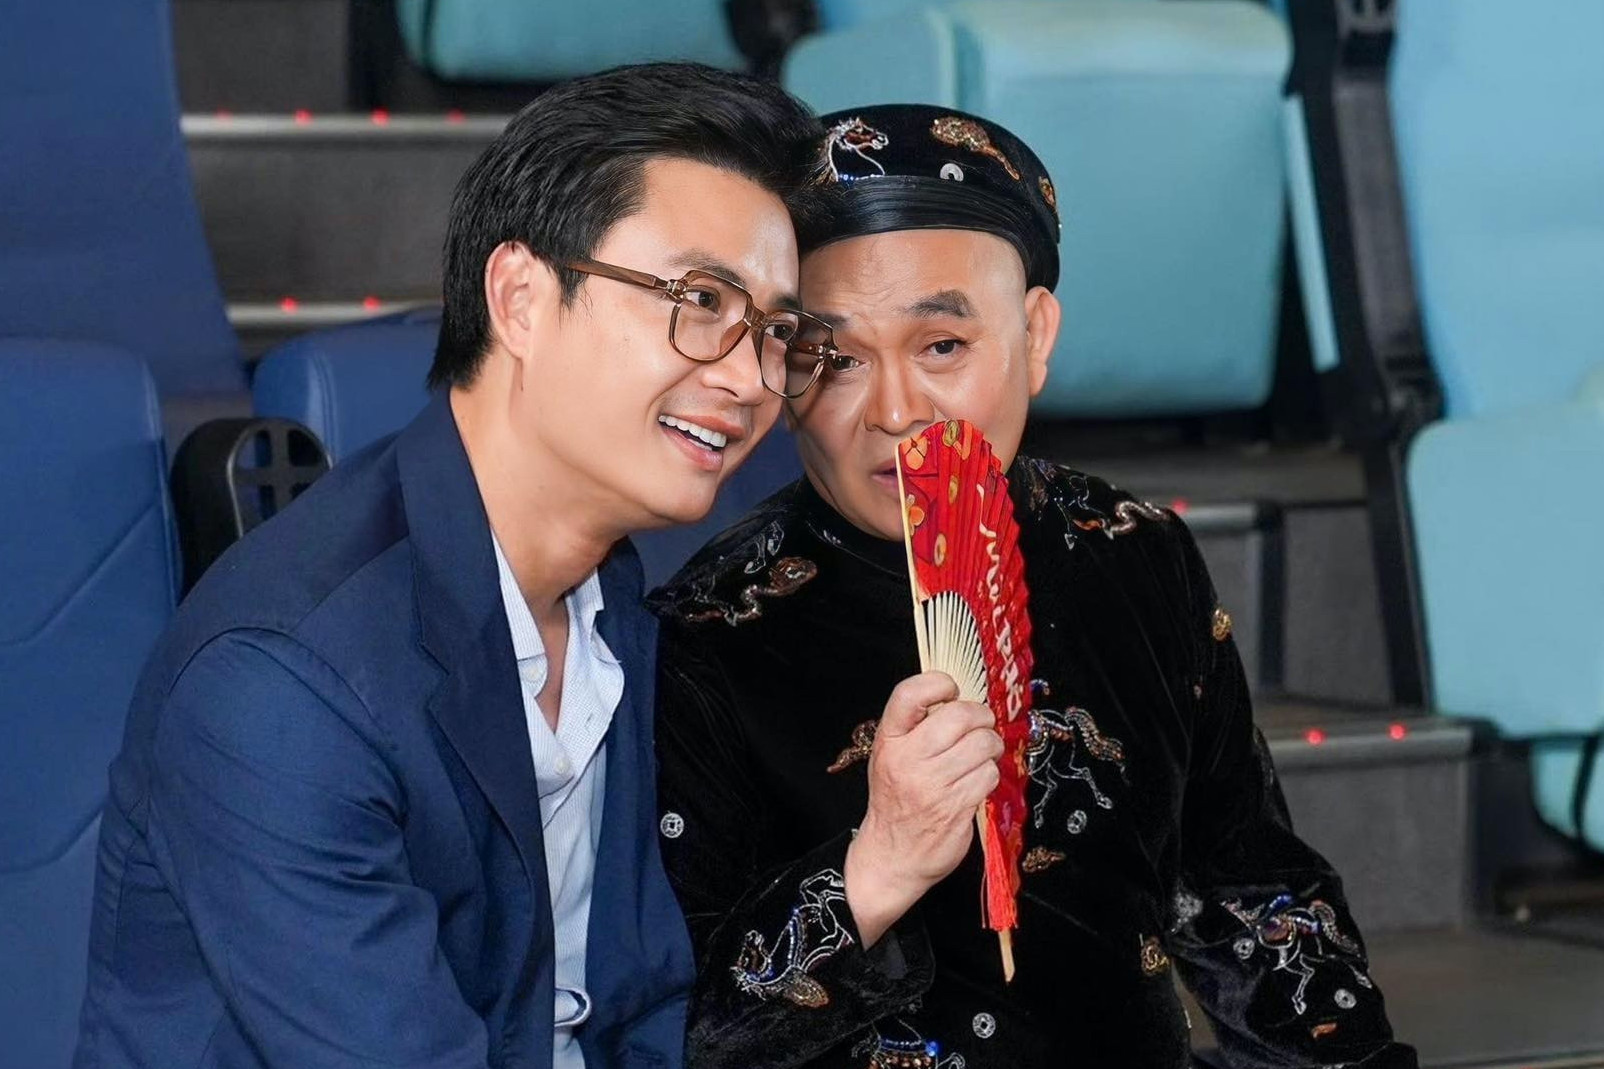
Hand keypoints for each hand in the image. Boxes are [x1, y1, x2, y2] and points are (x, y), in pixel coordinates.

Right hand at [844, 671, 1001, 945]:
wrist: (891, 856)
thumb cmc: (895, 800)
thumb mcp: (890, 757)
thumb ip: (915, 727)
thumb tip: (958, 699)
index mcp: (889, 741)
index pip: (910, 694)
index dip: (938, 683)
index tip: (951, 692)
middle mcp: (908, 760)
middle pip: (959, 716)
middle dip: (981, 717)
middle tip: (981, 726)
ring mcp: (932, 785)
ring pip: (982, 745)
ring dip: (991, 747)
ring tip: (982, 755)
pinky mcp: (956, 807)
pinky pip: (989, 775)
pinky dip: (990, 775)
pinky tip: (978, 781)